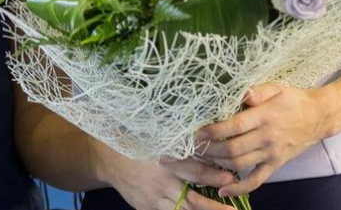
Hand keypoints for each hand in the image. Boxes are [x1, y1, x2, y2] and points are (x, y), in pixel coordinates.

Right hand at [94, 142, 234, 209]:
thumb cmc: (138, 144)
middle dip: (214, 207)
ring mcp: (153, 199)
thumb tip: (208, 141)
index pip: (195, 171)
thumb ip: (180, 143)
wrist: (108, 160)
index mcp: (165, 161)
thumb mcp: (158, 138)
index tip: (232, 179)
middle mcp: (161, 182)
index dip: (214, 176)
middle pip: (192, 199)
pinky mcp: (146, 208)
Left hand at [193, 84, 329, 197]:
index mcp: (265, 116)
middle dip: (209, 148)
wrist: (319, 117)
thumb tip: (243, 93)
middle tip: (194, 145)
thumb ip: (259, 91)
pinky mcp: (276, 164)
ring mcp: (271, 153)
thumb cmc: (294, 100)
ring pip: (239, 164)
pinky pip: (257, 180)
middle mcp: (267, 137)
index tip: (198, 131)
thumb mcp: (277, 88)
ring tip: (202, 157)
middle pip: (233, 148)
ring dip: (217, 163)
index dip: (213, 130)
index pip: (234, 126)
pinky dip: (239, 188)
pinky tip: (223, 189)